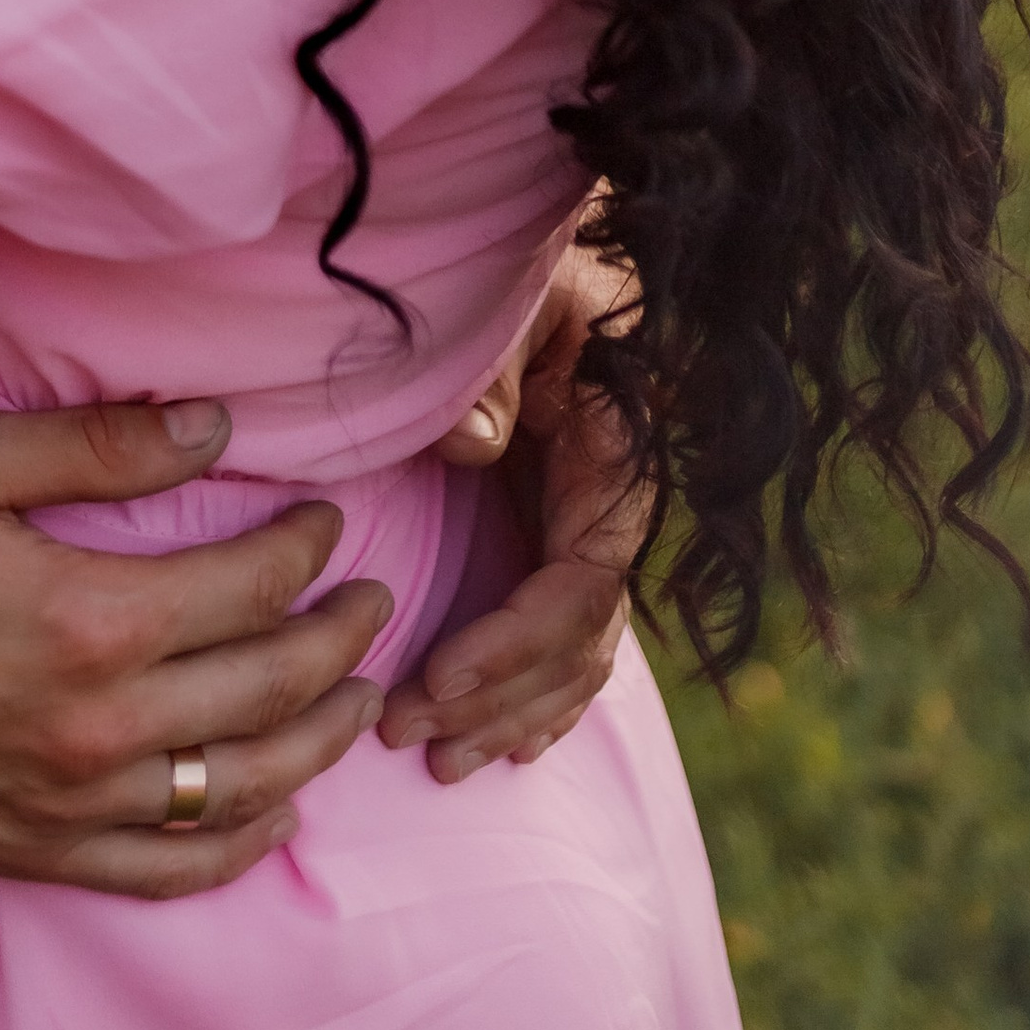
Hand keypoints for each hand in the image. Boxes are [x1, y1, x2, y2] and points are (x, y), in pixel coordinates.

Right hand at [0, 399, 389, 898]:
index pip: (247, 588)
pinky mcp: (36, 850)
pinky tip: (270, 812)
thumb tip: (212, 428)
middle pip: (267, 691)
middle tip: (372, 601)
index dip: (302, 550)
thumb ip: (100, 445)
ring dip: (317, 742)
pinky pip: (169, 869)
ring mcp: (71, 804)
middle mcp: (99, 729)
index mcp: (90, 622)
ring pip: (239, 789)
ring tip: (354, 700)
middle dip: (340, 641)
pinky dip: (237, 844)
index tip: (322, 521)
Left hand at [378, 247, 640, 780]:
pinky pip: (566, 635)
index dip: (516, 642)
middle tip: (412, 735)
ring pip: (574, 654)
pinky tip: (507, 744)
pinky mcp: (566, 533)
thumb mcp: (524, 302)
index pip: (582, 586)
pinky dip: (540, 696)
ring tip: (440, 761)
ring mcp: (594, 529)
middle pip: (577, 641)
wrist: (569, 268)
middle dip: (499, 699)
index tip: (441, 676)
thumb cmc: (540, 274)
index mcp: (617, 463)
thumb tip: (473, 443)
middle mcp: (616, 510)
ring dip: (512, 714)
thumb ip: (497, 364)